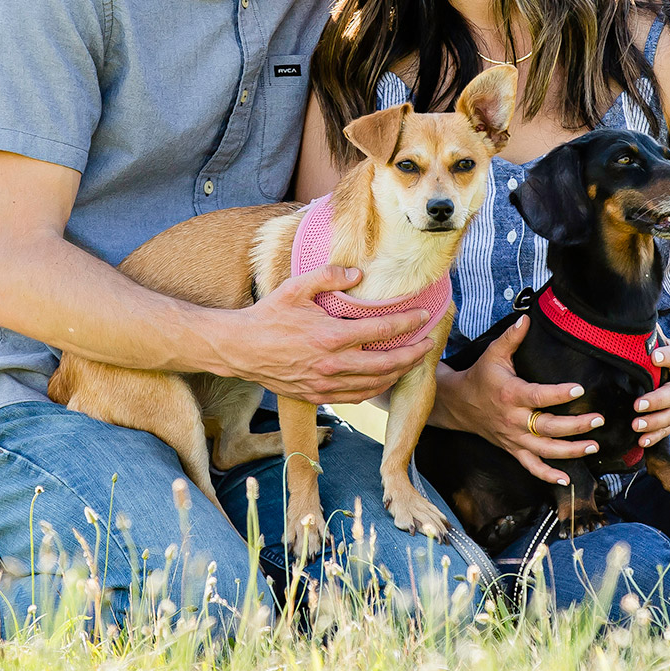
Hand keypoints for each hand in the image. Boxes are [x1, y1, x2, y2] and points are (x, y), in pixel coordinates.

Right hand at [211, 266, 436, 403]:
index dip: (408, 323)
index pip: (381, 329)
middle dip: (413, 353)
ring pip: (375, 383)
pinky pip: (356, 396)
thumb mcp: (296, 287)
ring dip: (398, 373)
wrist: (241, 349)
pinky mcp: (317, 396)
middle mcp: (332, 363)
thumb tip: (359, 274)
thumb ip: (329, 276)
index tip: (423, 316)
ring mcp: (325, 383)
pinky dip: (376, 389)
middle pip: (387, 363)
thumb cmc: (268, 316)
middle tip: (429, 343)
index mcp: (331, 335)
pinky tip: (384, 379)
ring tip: (412, 361)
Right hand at [430, 316, 604, 486]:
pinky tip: (566, 479)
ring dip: (570, 451)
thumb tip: (527, 317)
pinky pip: (530, 466)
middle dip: (575, 426)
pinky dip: (547, 475)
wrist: (458, 404)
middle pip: (548, 427)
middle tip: (598, 420)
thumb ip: (512, 337)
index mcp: (511, 394)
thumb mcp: (493, 354)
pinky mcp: (512, 449)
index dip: (559, 394)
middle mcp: (513, 419)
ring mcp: (513, 438)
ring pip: (544, 450)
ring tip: (593, 447)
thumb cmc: (480, 376)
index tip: (579, 389)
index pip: (538, 396)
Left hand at [630, 342, 669, 448]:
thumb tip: (630, 324)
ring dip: (654, 422)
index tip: (654, 357)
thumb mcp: (666, 346)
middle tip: (637, 404)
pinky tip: (642, 441)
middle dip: (656, 400)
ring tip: (635, 425)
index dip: (667, 356)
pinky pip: (669, 430)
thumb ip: (651, 339)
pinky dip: (655, 437)